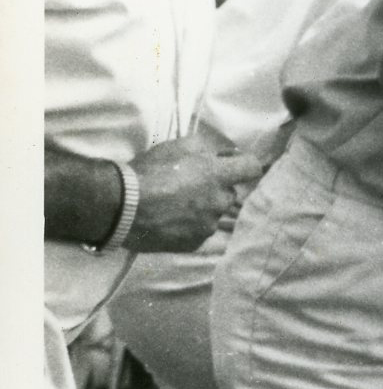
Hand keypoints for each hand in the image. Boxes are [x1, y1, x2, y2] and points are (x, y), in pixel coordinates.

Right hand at [126, 138, 267, 253]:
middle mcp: (219, 202)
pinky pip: (199, 231)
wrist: (124, 206)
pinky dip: (188, 225)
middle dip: (216, 187)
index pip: (251, 168)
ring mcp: (208, 225)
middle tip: (190, 184)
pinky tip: (169, 218)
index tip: (235, 164)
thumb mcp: (177, 146)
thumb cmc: (150, 171)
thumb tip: (223, 154)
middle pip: (230, 193)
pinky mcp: (195, 243)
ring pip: (213, 213)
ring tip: (174, 203)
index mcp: (218, 175)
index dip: (245, 164)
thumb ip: (206, 147)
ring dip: (202, 207)